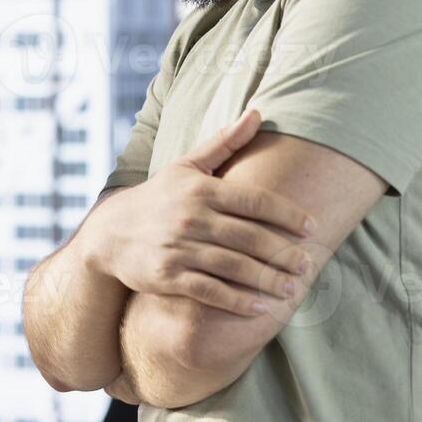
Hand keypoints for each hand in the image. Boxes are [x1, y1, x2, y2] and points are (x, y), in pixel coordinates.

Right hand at [87, 109, 317, 316]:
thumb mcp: (186, 166)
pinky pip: (210, 291)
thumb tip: (258, 113)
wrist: (110, 233)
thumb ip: (224, 143)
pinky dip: (236, 301)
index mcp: (201, 189)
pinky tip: (259, 308)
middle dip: (283, 253)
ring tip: (291, 289)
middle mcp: (191, 218)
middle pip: (250, 237)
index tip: (311, 228)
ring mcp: (179, 248)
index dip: (287, 214)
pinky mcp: (168, 276)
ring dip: (267, 280)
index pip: (255, 200)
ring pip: (234, 266)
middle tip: (307, 265)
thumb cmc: (157, 197)